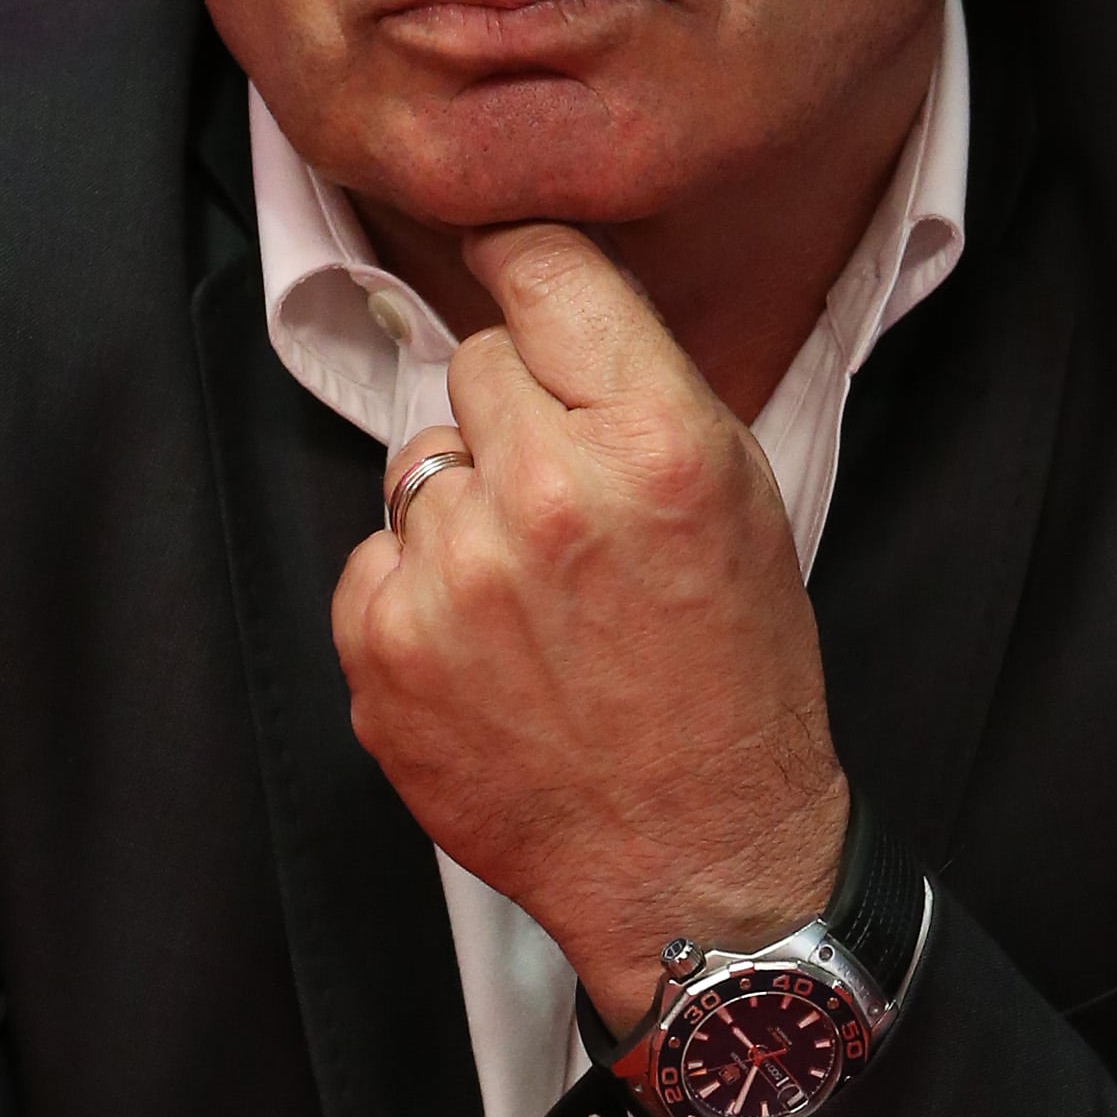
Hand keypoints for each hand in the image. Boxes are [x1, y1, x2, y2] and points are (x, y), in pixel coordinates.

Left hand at [331, 224, 846, 1022]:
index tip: (506, 258)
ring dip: (464, 511)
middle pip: (472, 365)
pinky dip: (416, 596)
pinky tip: (487, 651)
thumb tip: (542, 292)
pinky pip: (373, 558)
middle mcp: (547, 497)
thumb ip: (641, 388)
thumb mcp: (742, 499)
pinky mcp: (385, 652)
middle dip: (512, 414)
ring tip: (534, 597)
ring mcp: (453, 579)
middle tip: (565, 500)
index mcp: (655, 445)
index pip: (545, 274)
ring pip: (419, 464)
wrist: (696, 858)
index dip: (522, 261)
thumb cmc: (734, 681)